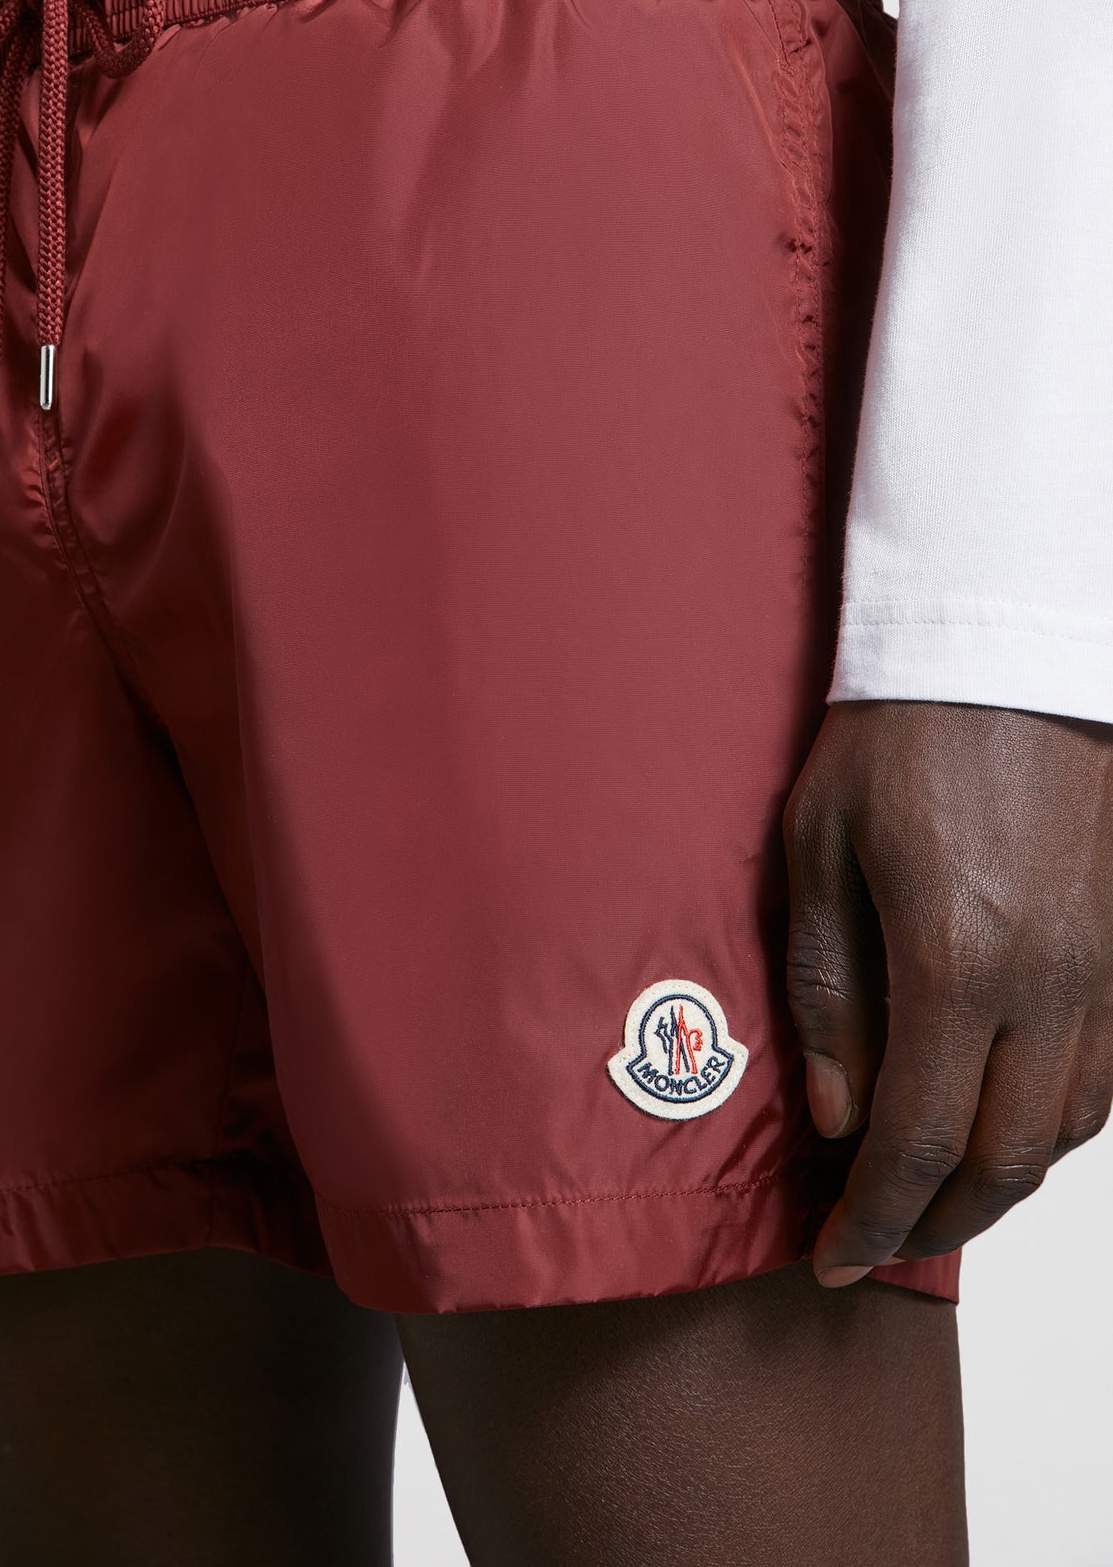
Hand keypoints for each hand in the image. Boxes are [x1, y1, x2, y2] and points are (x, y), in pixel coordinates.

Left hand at [784, 700, 1112, 1282]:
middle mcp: (1049, 986)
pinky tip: (1001, 1123)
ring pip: (1067, 1133)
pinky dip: (1053, 1128)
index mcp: (957, 963)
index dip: (873, 1218)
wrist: (1004, 647)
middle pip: (1006, 1164)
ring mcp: (1103, 971)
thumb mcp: (818, 849)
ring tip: (929, 1194)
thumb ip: (828, 993)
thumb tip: (834, 1116)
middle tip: (875, 1242)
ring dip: (999, 1186)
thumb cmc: (897, 734)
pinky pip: (1104, 1079)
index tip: (831, 1255)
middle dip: (936, 1225)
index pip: (919, 1144)